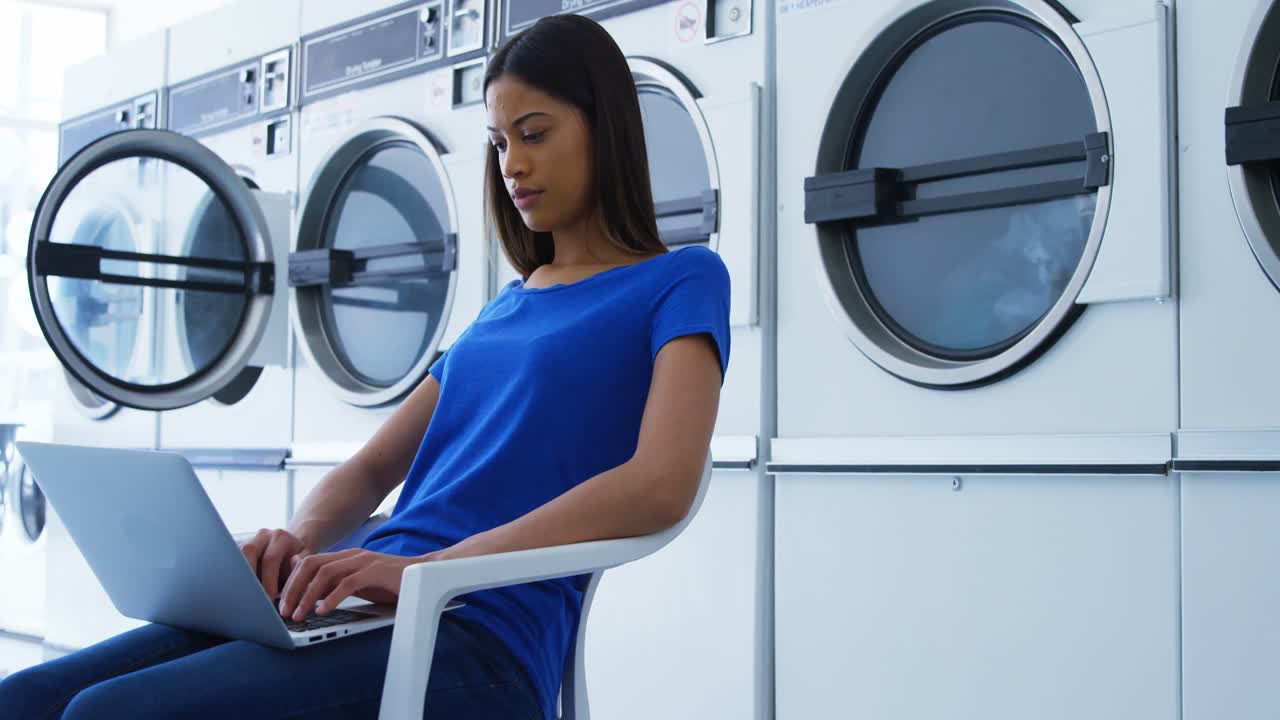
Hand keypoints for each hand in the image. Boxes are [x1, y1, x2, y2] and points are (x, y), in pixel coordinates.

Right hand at [240, 528, 311, 601]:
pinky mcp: (240, 548)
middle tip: (252, 598)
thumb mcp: (305, 562)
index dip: (268, 580)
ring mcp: (250, 540)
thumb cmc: (297, 559)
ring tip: (243, 595)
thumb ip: (300, 568)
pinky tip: (238, 589)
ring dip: (239, 575)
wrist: (291, 549)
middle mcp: (263, 535)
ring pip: (237, 555)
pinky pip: (233, 560)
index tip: (268, 599)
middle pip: (248, 552)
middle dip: (249, 577)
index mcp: (281, 537)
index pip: (271, 559)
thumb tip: (294, 575)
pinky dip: (235, 575)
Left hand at [276, 549, 427, 621]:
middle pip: (311, 565)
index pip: (308, 563)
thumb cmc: (390, 583)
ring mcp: (364, 561)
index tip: (282, 604)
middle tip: (284, 612)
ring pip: (325, 574)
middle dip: (293, 589)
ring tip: (300, 615)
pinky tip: (323, 611)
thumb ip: (334, 581)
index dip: (291, 582)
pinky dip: (332, 598)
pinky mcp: (376, 572)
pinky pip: (347, 583)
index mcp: (345, 557)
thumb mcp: (357, 583)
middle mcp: (351, 555)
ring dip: (307, 596)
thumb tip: (308, 587)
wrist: (425, 576)